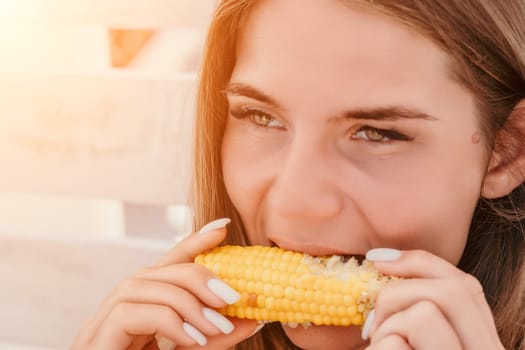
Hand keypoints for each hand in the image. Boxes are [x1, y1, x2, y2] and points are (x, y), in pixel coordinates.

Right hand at [71, 219, 258, 348]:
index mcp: (143, 306)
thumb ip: (217, 334)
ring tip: (217, 325)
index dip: (194, 241)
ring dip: (187, 301)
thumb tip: (254, 315)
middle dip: (199, 275)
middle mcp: (119, 307)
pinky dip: (169, 320)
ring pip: (143, 285)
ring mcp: (101, 323)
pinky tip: (193, 340)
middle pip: (157, 270)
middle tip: (234, 297)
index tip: (222, 227)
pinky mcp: (95, 342)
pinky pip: (131, 313)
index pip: (168, 264)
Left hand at [362, 249, 503, 349]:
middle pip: (454, 291)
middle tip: (372, 319)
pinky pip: (396, 343)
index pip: (465, 285)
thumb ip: (417, 307)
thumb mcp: (417, 336)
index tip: (377, 259)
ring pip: (425, 314)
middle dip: (399, 292)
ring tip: (378, 346)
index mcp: (480, 341)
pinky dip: (378, 348)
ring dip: (387, 326)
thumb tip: (382, 260)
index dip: (419, 261)